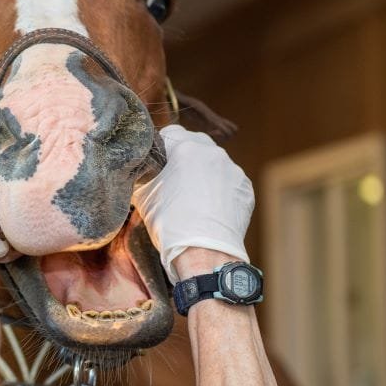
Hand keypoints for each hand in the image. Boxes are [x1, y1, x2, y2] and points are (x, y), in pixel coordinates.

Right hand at [130, 125, 252, 283]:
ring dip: (204, 174)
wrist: (203, 252)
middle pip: (196, 144)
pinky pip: (229, 182)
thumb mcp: (143, 195)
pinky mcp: (245, 188)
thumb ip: (143, 172)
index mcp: (185, 148)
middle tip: (176, 181)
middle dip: (186, 158)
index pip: (171, 133)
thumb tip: (140, 168)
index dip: (162, 148)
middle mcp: (212, 152)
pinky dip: (220, 190)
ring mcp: (233, 169)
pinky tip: (210, 208)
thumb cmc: (168, 224)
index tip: (158, 163)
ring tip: (195, 199)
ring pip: (214, 163)